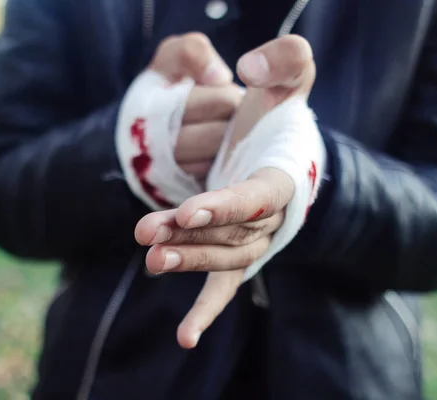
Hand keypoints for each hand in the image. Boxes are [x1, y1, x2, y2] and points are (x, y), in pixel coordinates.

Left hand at [135, 35, 316, 348]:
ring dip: (187, 260)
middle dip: (190, 235)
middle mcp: (272, 217)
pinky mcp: (235, 249)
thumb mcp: (290, 73)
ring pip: (222, 257)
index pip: (256, 198)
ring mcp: (253, 238)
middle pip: (230, 234)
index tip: (186, 211)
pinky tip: (186, 339)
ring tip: (150, 257)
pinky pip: (224, 286)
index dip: (225, 206)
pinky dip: (206, 311)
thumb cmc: (280, 112)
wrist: (278, 145)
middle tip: (146, 234)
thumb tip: (250, 67)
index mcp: (283, 178)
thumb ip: (285, 60)